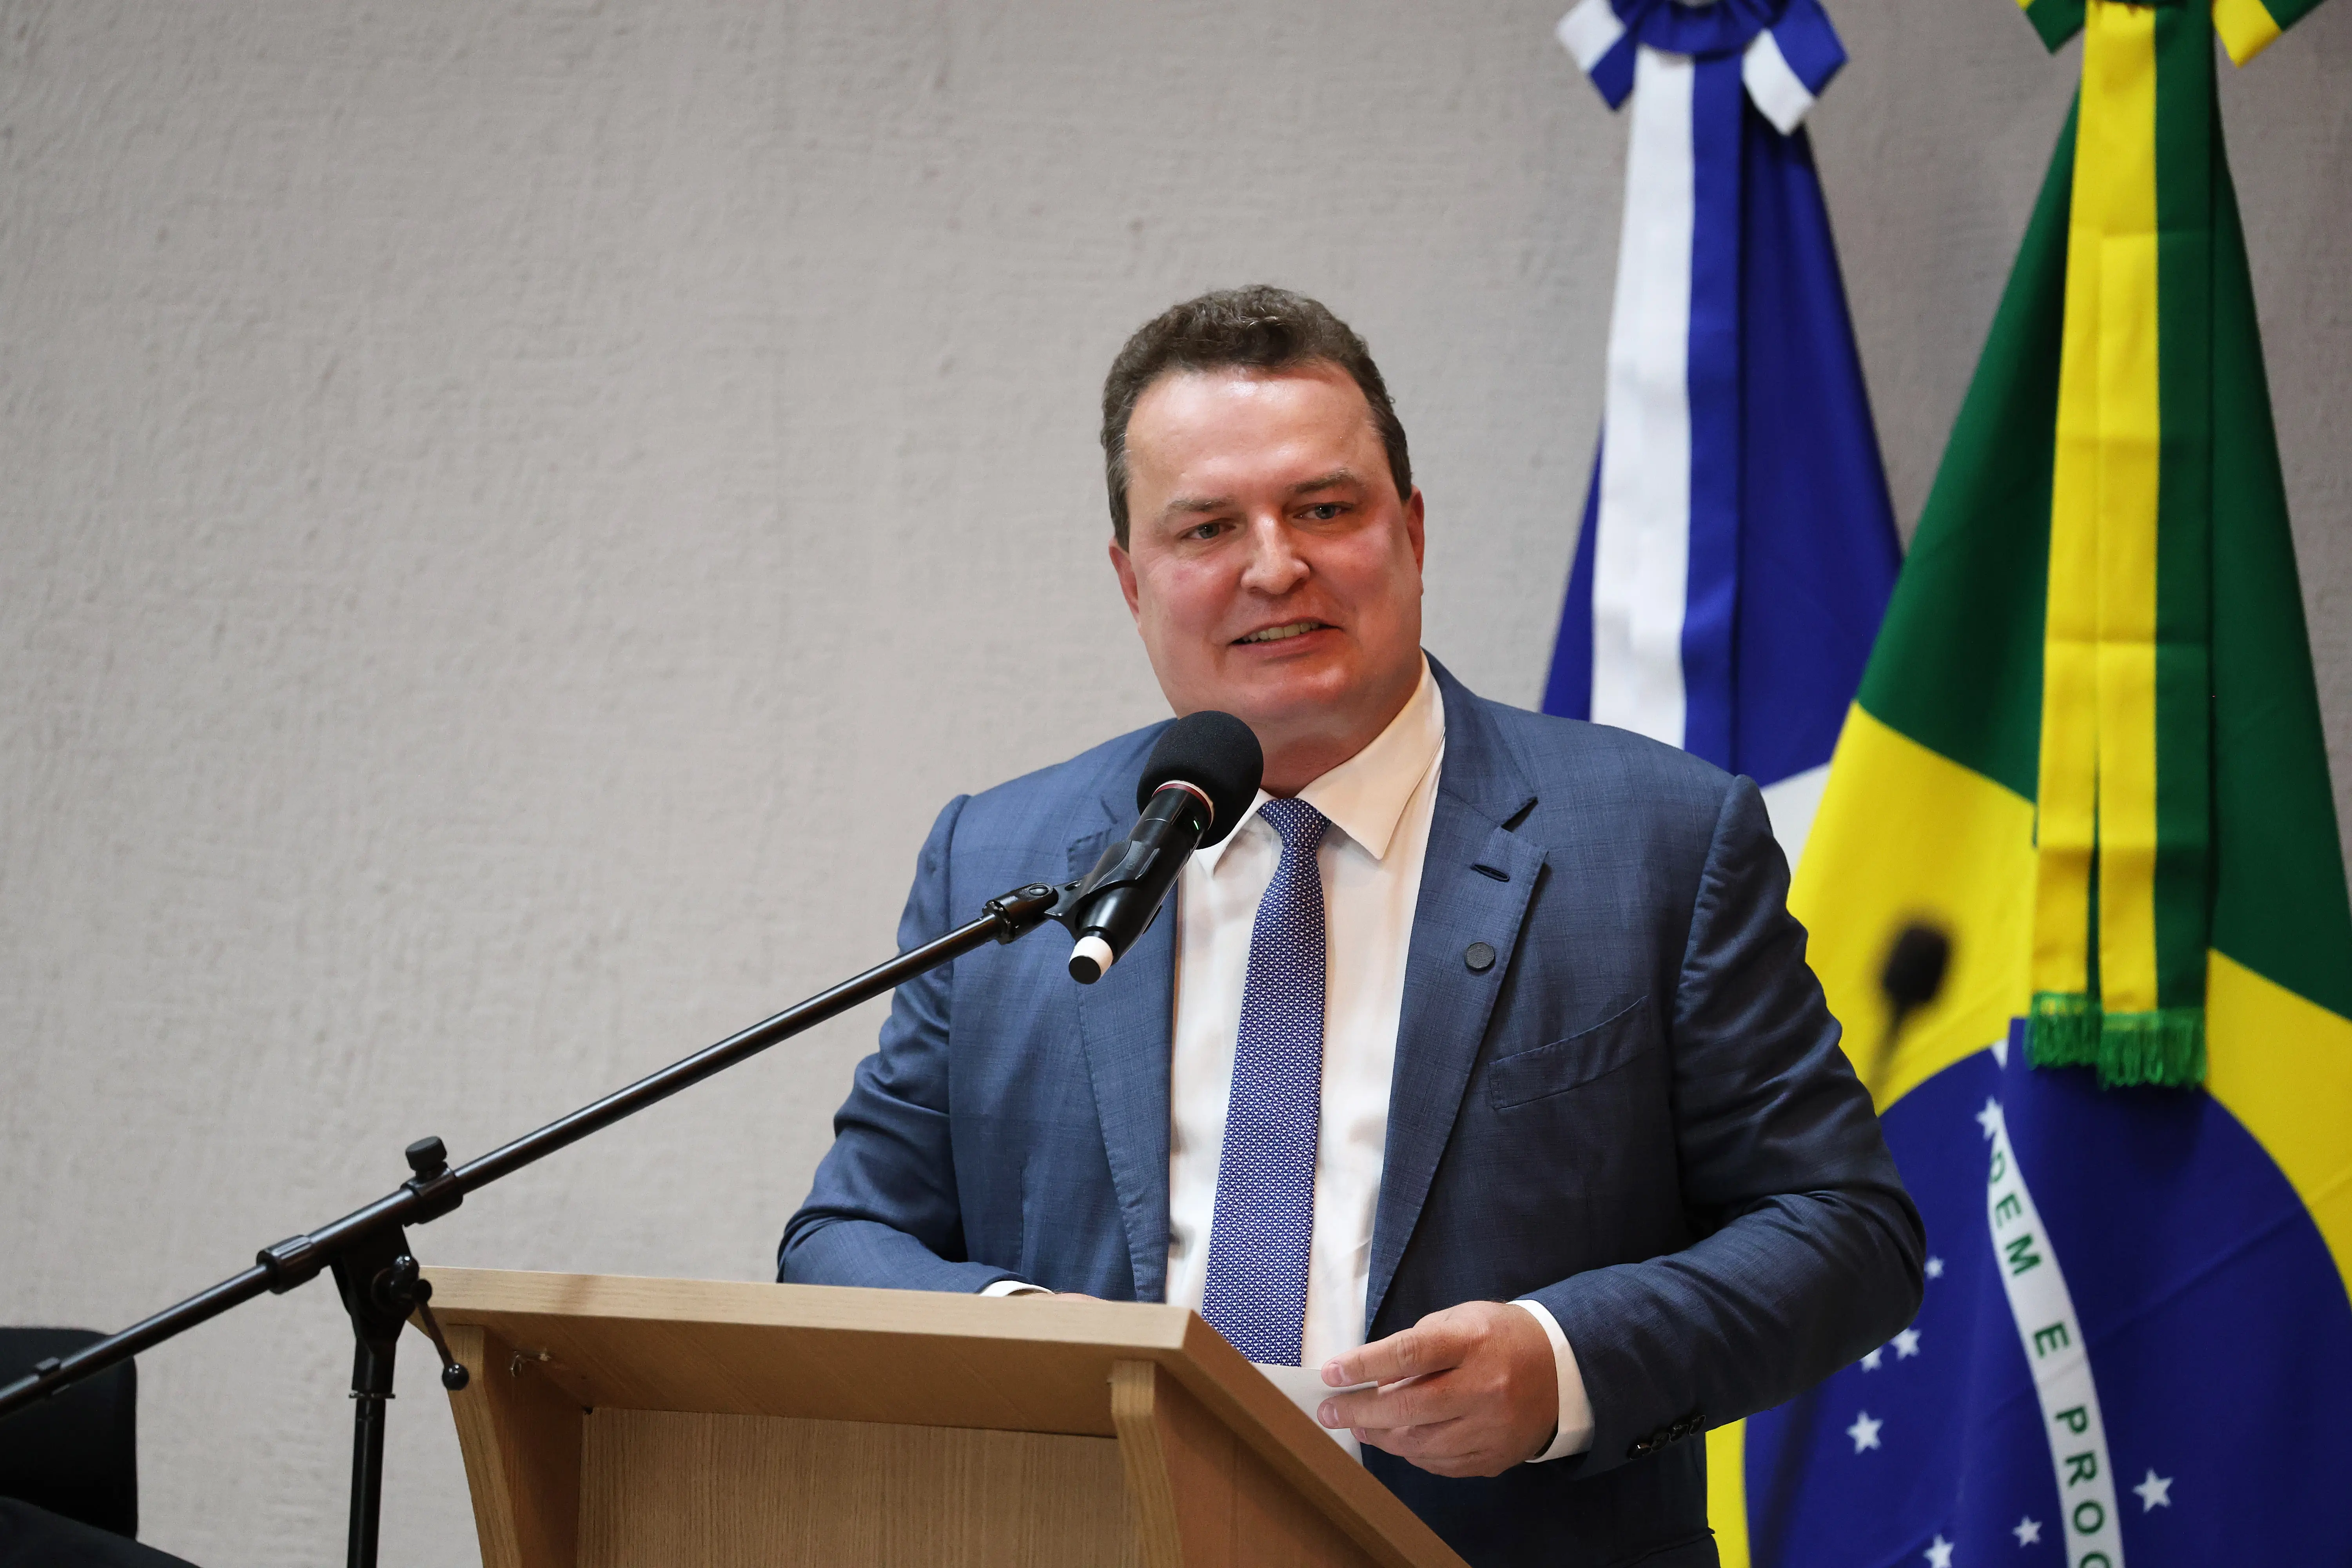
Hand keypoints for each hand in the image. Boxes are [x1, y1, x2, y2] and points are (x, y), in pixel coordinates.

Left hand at [1314, 1301, 1556, 1477]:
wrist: (1561, 1370)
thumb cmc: (1500, 1337)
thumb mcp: (1461, 1320)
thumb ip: (1417, 1344)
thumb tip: (1373, 1376)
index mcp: (1472, 1343)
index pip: (1409, 1354)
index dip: (1364, 1366)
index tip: (1331, 1374)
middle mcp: (1484, 1388)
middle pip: (1409, 1408)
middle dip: (1360, 1410)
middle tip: (1329, 1411)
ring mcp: (1492, 1428)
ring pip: (1420, 1444)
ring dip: (1380, 1435)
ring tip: (1358, 1424)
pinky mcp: (1495, 1457)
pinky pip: (1440, 1463)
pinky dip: (1411, 1453)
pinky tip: (1396, 1438)